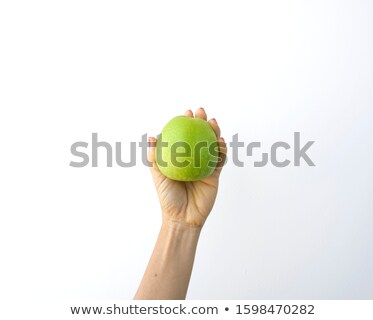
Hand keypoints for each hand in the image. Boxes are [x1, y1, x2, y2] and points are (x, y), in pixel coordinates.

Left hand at [148, 108, 226, 227]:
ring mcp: (205, 165)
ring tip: (213, 123)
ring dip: (215, 131)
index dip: (186, 123)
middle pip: (200, 136)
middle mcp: (193, 159)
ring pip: (212, 144)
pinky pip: (220, 159)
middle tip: (201, 112)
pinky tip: (220, 142)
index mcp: (180, 157)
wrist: (183, 217)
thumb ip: (154, 158)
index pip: (184, 136)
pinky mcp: (215, 174)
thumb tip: (151, 137)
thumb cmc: (168, 198)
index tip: (186, 113)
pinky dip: (221, 150)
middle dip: (202, 121)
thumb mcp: (158, 176)